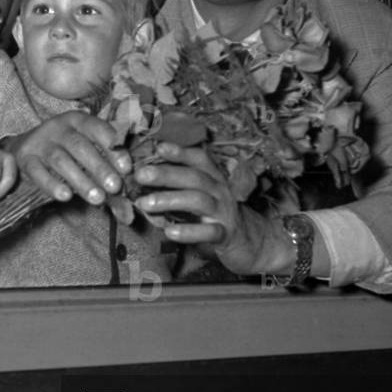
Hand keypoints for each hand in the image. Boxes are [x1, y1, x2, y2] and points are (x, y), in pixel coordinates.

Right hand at [5, 111, 131, 204]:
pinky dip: (52, 185)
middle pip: (80, 146)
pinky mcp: (26, 158)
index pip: (98, 129)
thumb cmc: (67, 150)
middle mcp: (58, 127)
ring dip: (80, 180)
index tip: (127, 168)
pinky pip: (38, 172)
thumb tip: (127, 190)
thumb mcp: (86, 146)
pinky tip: (66, 197)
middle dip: (100, 167)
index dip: (113, 148)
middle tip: (115, 187)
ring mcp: (40, 142)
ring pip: (61, 160)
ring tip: (97, 198)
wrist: (26, 147)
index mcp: (78, 120)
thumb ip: (105, 163)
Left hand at [134, 142, 295, 275]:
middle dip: (166, 174)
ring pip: (198, 200)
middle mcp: (220, 191)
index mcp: (214, 179)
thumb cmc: (216, 217)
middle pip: (194, 177)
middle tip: (140, 175)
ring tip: (145, 204)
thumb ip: (178, 189)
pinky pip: (209, 231)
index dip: (180, 151)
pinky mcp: (227, 235)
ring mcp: (225, 212)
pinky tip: (170, 232)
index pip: (199, 159)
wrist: (251, 244)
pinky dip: (189, 231)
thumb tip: (142, 185)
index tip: (158, 147)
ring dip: (170, 200)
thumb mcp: (201, 198)